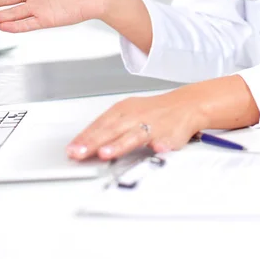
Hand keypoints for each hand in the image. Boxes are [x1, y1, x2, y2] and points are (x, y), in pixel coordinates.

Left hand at [66, 75, 258, 160]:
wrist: (187, 105)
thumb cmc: (155, 112)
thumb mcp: (128, 114)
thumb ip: (108, 130)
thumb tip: (83, 144)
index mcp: (124, 111)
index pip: (100, 125)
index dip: (85, 138)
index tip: (72, 149)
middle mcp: (136, 117)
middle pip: (112, 130)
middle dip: (94, 143)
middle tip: (80, 153)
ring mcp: (154, 125)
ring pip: (135, 135)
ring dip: (121, 144)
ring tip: (108, 153)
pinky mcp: (171, 134)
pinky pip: (166, 139)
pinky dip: (162, 144)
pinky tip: (157, 149)